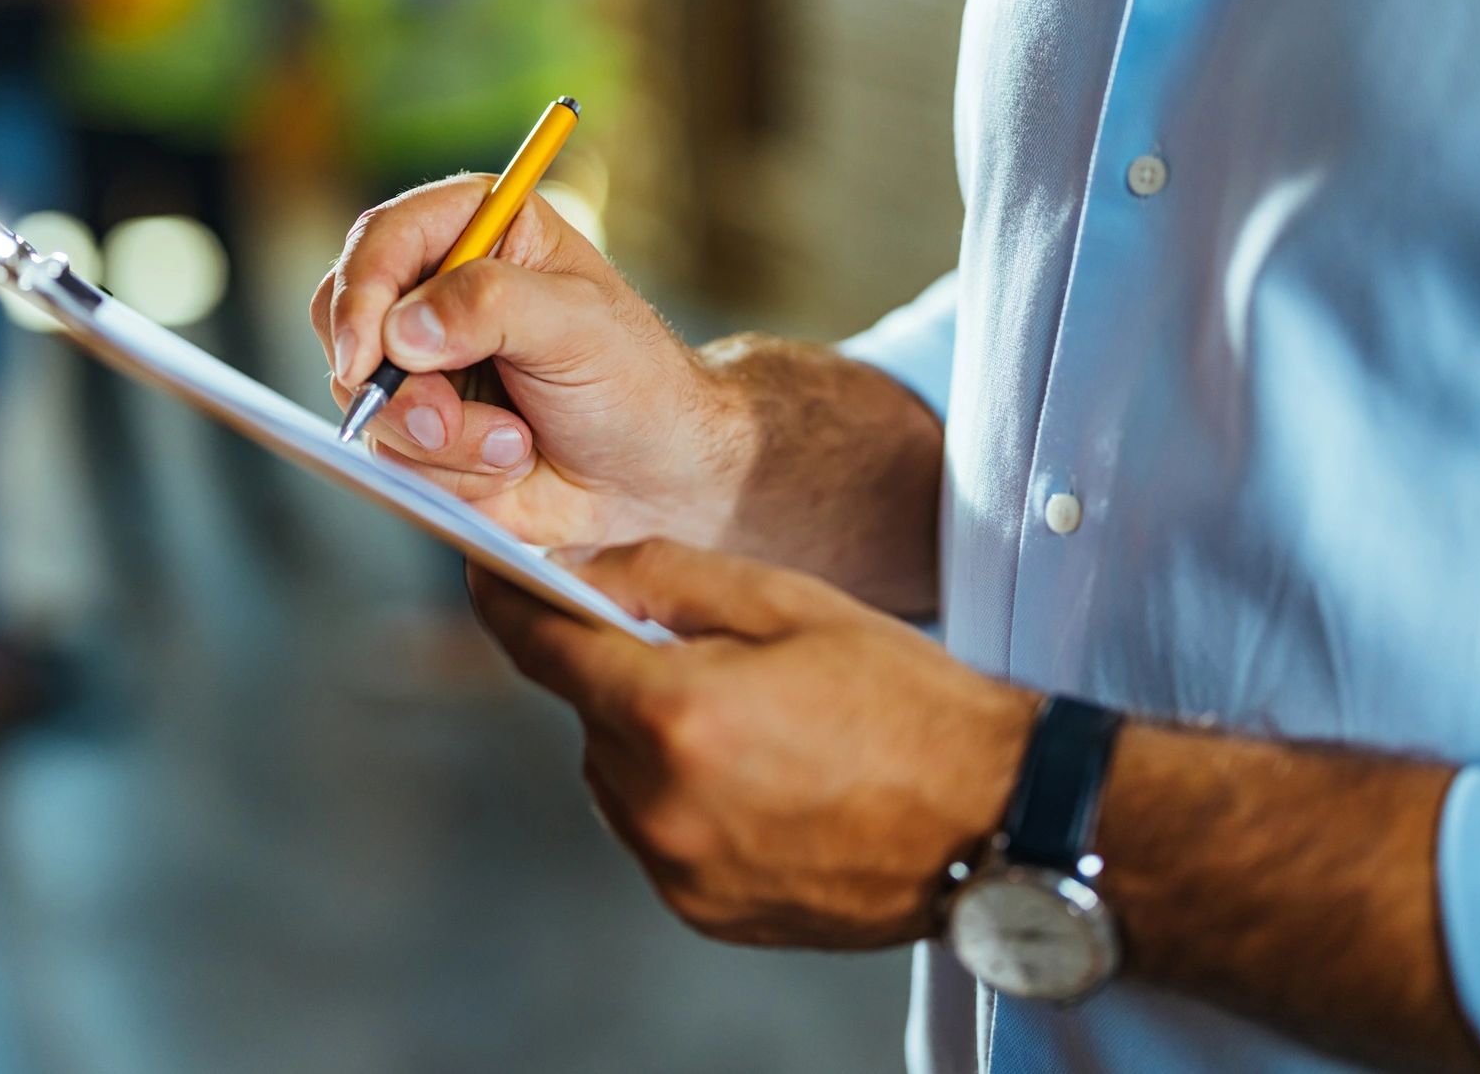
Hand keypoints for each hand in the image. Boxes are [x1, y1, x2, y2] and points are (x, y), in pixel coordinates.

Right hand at [315, 180, 750, 547]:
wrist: (655, 475)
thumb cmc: (634, 381)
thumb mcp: (578, 324)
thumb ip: (492, 306)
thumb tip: (403, 328)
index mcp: (478, 230)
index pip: (382, 240)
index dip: (361, 294)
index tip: (365, 356)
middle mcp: (436, 292)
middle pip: (344, 320)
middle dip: (393, 385)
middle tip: (444, 418)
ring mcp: (422, 365)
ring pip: (366, 401)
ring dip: (440, 439)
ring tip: (516, 444)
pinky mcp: (420, 430)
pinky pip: (392, 456)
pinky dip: (451, 473)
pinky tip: (509, 465)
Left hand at [467, 540, 1037, 947]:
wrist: (993, 818)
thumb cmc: (906, 700)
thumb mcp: (788, 601)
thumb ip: (667, 576)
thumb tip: (578, 568)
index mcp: (676, 714)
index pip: (546, 646)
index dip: (508, 603)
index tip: (486, 577)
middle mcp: (660, 805)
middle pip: (587, 711)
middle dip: (620, 669)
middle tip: (703, 649)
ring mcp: (679, 869)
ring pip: (615, 774)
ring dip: (650, 736)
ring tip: (751, 719)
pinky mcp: (704, 910)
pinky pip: (655, 831)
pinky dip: (680, 795)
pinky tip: (760, 774)